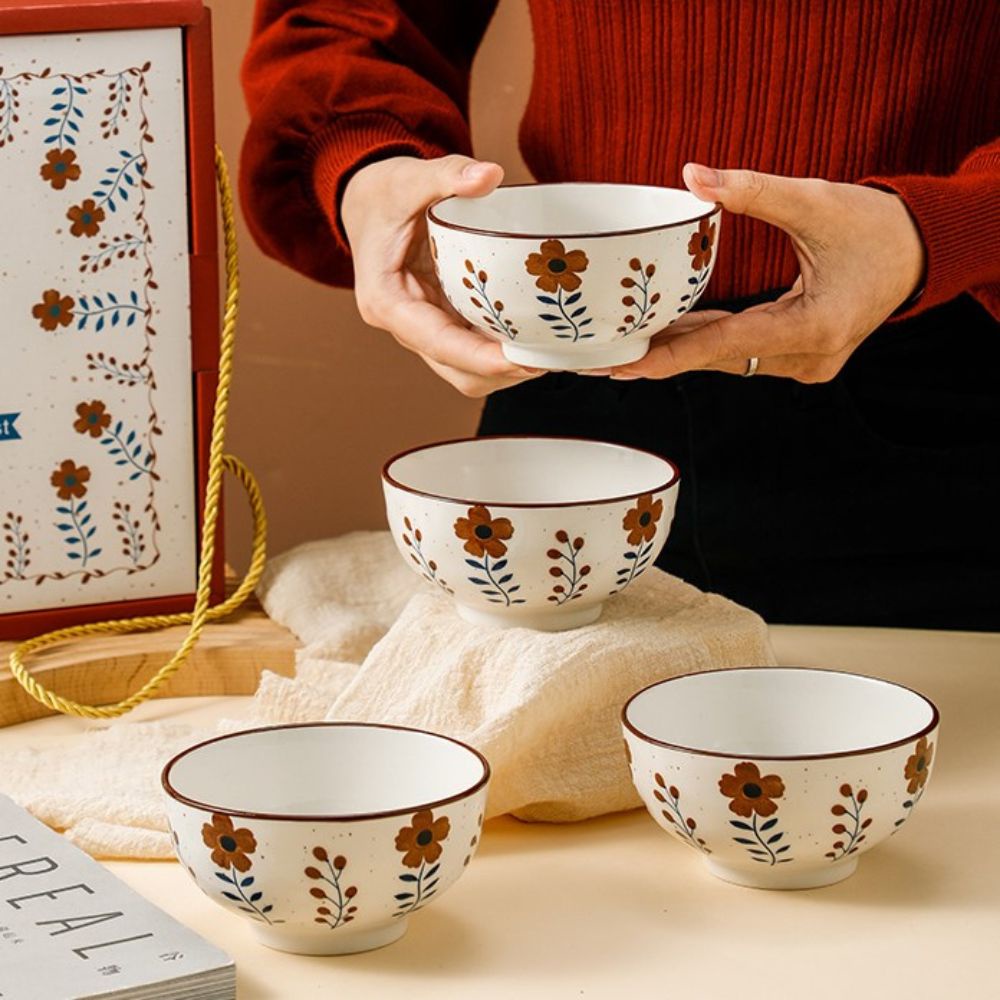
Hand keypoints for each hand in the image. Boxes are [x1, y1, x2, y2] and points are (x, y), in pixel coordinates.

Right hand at [342, 154, 539, 396]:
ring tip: (549, 353)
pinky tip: (537, 339)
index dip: (480, 358)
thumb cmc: (382, 194)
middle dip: (500, 372)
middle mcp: (405, 326)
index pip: (437, 343)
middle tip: (548, 359)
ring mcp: (426, 329)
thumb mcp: (408, 178)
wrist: (366, 203)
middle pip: (456, 370)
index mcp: (387, 301)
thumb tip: (490, 174)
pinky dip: (503, 350)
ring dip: (506, 368)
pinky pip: (475, 348)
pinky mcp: (444, 323)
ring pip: (467, 369)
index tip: (521, 362)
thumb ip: (447, 174)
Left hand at [611, 164, 925, 381]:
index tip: (624, 369)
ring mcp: (805, 364)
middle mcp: (808, 358)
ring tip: (622, 345)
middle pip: (719, 356)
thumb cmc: (875, 226)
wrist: (920, 251)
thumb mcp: (815, 201)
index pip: (726, 345)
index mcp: (815, 327)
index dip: (670, 357)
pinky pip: (742, 351)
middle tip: (602, 359)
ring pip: (728, 357)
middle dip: (661, 355)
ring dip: (682, 346)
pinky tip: (668, 333)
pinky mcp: (800, 358)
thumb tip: (691, 174)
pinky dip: (709, 340)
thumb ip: (752, 190)